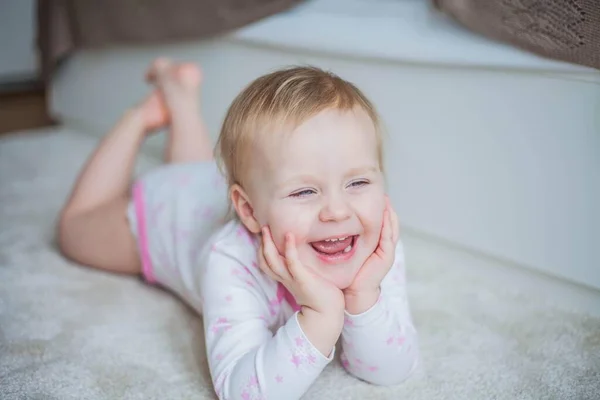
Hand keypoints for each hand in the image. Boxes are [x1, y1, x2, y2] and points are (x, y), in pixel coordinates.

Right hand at [259, 226, 343, 355]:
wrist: (329, 313)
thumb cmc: (322, 295)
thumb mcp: (309, 279)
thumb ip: (304, 269)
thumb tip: (309, 254)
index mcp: (286, 278)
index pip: (267, 264)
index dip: (263, 251)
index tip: (266, 237)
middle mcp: (286, 278)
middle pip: (265, 262)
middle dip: (262, 245)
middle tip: (263, 228)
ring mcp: (293, 278)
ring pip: (273, 261)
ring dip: (269, 244)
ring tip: (267, 229)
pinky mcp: (303, 278)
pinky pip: (292, 262)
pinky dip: (289, 248)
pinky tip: (289, 235)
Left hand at [344, 196, 399, 313]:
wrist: (353, 293)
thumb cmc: (347, 273)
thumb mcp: (345, 252)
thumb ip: (340, 240)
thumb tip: (327, 226)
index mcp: (374, 245)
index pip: (380, 224)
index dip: (378, 211)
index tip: (372, 195)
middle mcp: (382, 247)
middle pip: (388, 223)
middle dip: (386, 208)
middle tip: (382, 193)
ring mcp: (386, 252)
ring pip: (392, 228)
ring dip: (389, 213)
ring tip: (385, 199)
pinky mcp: (386, 257)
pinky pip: (389, 237)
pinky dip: (388, 225)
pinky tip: (385, 214)